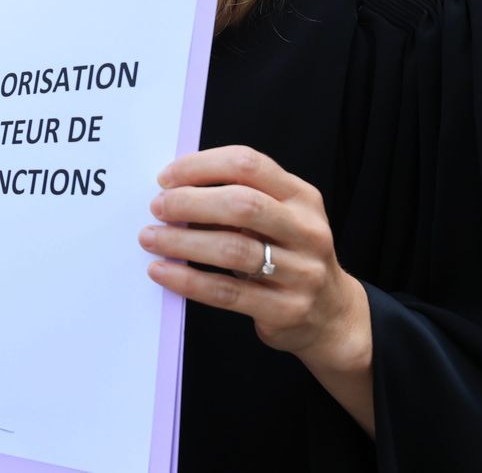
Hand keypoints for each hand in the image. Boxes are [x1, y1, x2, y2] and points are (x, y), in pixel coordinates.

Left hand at [139, 146, 370, 373]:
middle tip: (157, 208)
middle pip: (243, 204)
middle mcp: (307, 230)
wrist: (331, 315)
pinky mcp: (286, 309)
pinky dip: (188, 280)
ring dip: (182, 242)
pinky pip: (227, 292)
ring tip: (149, 238)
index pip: (248, 165)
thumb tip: (172, 190)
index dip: (201, 166)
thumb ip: (237, 200)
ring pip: (233, 250)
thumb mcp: (278, 218)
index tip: (166, 178)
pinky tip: (162, 271)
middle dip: (190, 202)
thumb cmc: (288, 255)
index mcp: (302, 197)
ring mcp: (302, 272)